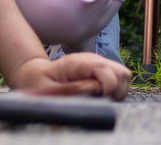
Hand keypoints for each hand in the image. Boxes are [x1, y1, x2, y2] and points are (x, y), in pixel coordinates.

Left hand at [7, 56, 131, 100]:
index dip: (108, 87)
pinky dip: (114, 92)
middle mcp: (92, 61)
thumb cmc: (40, 84)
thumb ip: (71, 90)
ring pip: (124, 77)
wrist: (36, 75)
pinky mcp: (102, 73)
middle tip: (101, 99)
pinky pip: (120, 82)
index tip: (98, 98)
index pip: (106, 69)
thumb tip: (95, 90)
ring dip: (117, 92)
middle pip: (122, 73)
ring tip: (99, 98)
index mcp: (78, 63)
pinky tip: (99, 96)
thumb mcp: (49, 89)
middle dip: (117, 90)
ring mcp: (99, 65)